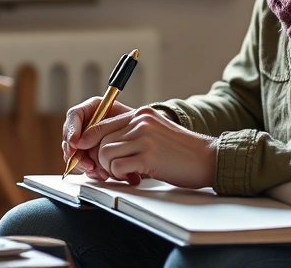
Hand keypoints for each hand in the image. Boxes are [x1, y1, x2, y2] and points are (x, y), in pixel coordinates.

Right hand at [62, 96, 135, 174]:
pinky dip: (91, 171)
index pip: (74, 115)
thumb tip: (82, 140)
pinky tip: (100, 174)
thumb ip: (104, 126)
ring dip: (84, 164)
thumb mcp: (125, 121)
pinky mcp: (91, 155)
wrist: (148, 140)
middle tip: (86, 163)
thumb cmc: (138, 125)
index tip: (75, 143)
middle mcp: (87, 125)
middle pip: (70, 137)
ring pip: (75, 153)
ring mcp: (88, 141)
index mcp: (93, 109)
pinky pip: (83, 164)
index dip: (71, 130)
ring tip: (97, 170)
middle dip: (76, 153)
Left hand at [74, 107, 217, 188]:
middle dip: (100, 158)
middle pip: (100, 139)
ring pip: (105, 153)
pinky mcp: (149, 155)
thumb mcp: (155, 134)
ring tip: (125, 173)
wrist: (207, 159)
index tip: (84, 152)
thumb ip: (132, 134)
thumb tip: (103, 148)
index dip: (89, 140)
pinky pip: (117, 166)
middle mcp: (141, 121)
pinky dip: (120, 175)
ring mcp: (145, 137)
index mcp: (141, 114)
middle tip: (111, 170)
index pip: (102, 123)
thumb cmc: (181, 152)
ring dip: (110, 168)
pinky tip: (134, 177)